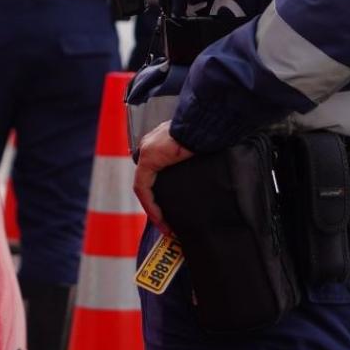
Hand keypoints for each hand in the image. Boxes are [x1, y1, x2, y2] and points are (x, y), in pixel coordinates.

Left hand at [133, 120, 193, 234]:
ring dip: (152, 207)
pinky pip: (143, 187)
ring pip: (143, 186)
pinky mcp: (148, 158)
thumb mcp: (195, 151)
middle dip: (155, 203)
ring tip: (164, 225)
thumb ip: (189, 161)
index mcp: (160, 144)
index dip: (159, 193)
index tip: (170, 209)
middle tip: (167, 222)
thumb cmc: (206, 134)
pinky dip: (150, 204)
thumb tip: (203, 176)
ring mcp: (147, 151)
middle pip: (147, 180)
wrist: (204, 124)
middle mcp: (150, 146)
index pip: (153, 173)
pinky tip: (159, 218)